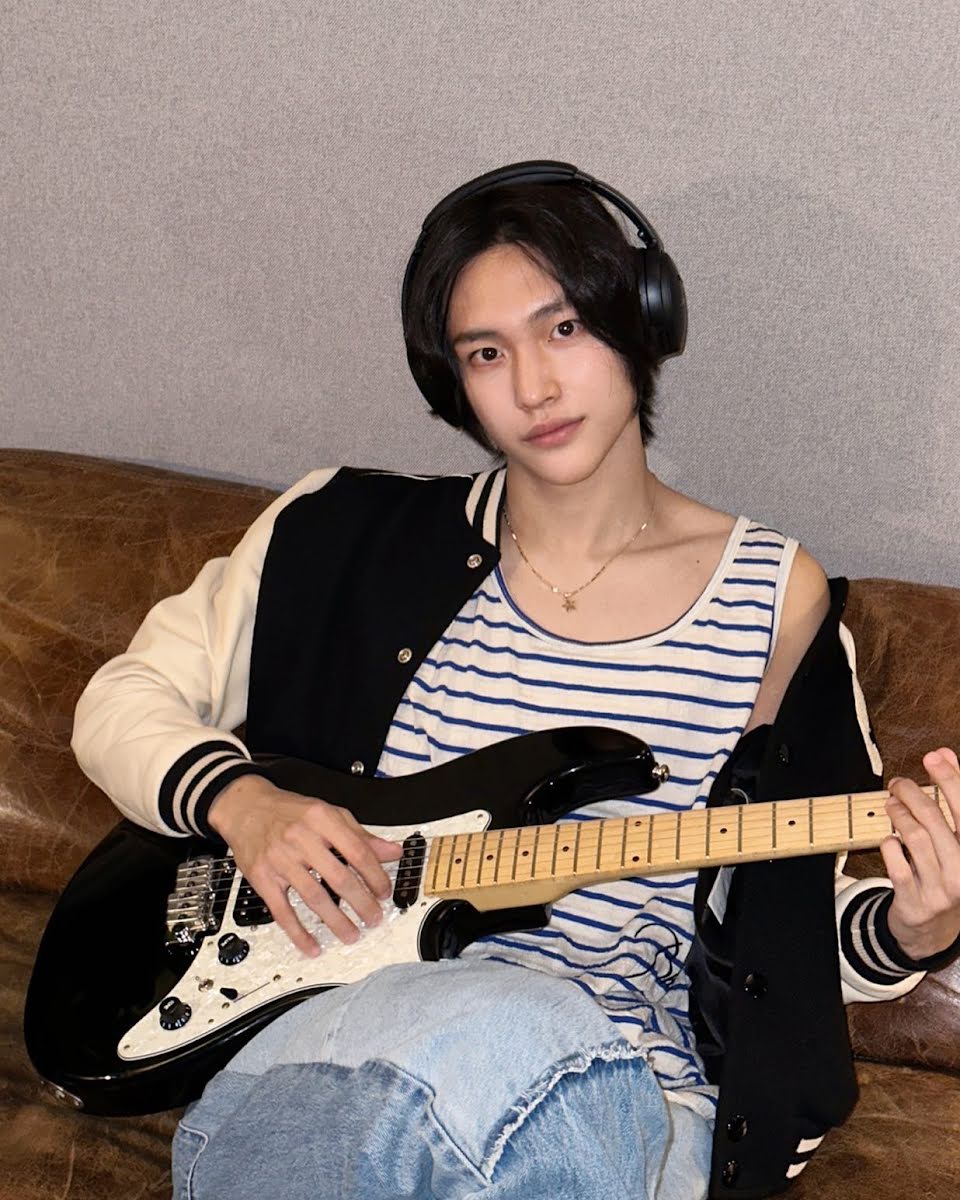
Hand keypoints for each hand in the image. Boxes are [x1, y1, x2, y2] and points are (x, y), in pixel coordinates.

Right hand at [208, 774, 402, 955]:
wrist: (245, 807)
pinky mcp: (262, 879)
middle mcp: (301, 838)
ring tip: (352, 935)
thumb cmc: (289, 811)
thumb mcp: (329, 813)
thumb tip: (393, 852)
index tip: (384, 892)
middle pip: (338, 878)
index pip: (357, 852)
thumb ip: (361, 835)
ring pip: (314, 897)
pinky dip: (298, 933)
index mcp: (322, 819)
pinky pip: (282, 911)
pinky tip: (312, 946)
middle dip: (361, 903)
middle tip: (374, 918)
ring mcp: (280, 860)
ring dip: (336, 921)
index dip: (375, 875)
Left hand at [882, 748, 959, 960]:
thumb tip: (943, 753)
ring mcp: (942, 890)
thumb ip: (954, 798)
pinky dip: (890, 845)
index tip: (933, 757)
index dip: (952, 779)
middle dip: (913, 793)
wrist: (934, 931)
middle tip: (898, 783)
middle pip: (935, 820)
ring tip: (891, 804)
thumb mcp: (958, 840)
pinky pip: (897, 864)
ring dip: (898, 814)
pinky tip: (889, 839)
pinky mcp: (916, 902)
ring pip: (914, 838)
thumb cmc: (949, 873)